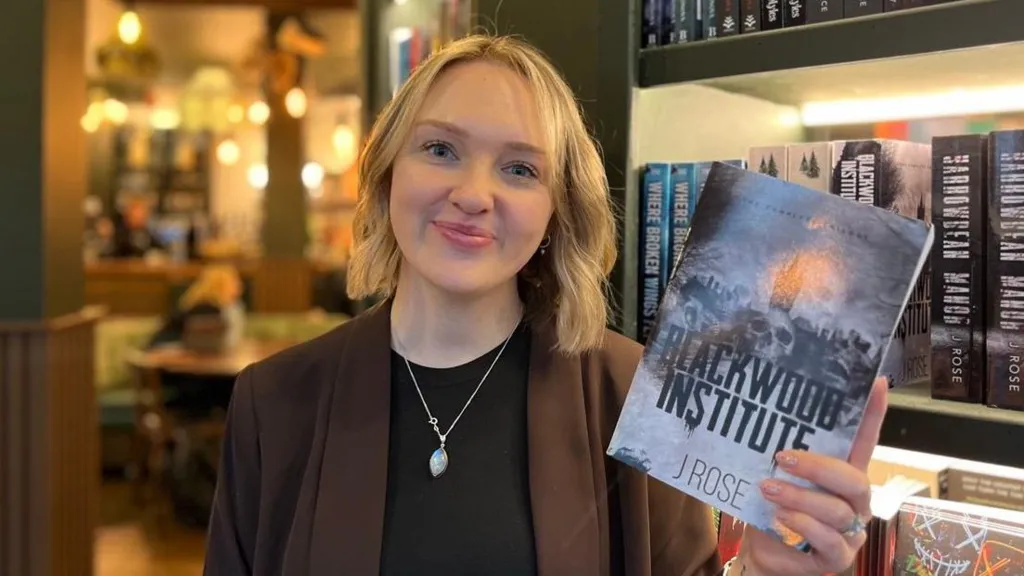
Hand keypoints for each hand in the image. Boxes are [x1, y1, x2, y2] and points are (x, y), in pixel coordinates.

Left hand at [732, 376, 887, 575]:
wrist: (763, 555)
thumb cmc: (773, 510)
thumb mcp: (778, 479)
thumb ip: (784, 457)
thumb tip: (765, 418)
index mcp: (842, 476)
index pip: (863, 442)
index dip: (873, 415)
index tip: (877, 383)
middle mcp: (854, 502)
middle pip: (854, 479)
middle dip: (817, 466)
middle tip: (781, 457)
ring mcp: (850, 531)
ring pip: (836, 509)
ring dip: (799, 497)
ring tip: (768, 488)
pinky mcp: (839, 557)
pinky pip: (829, 539)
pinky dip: (803, 525)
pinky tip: (781, 518)